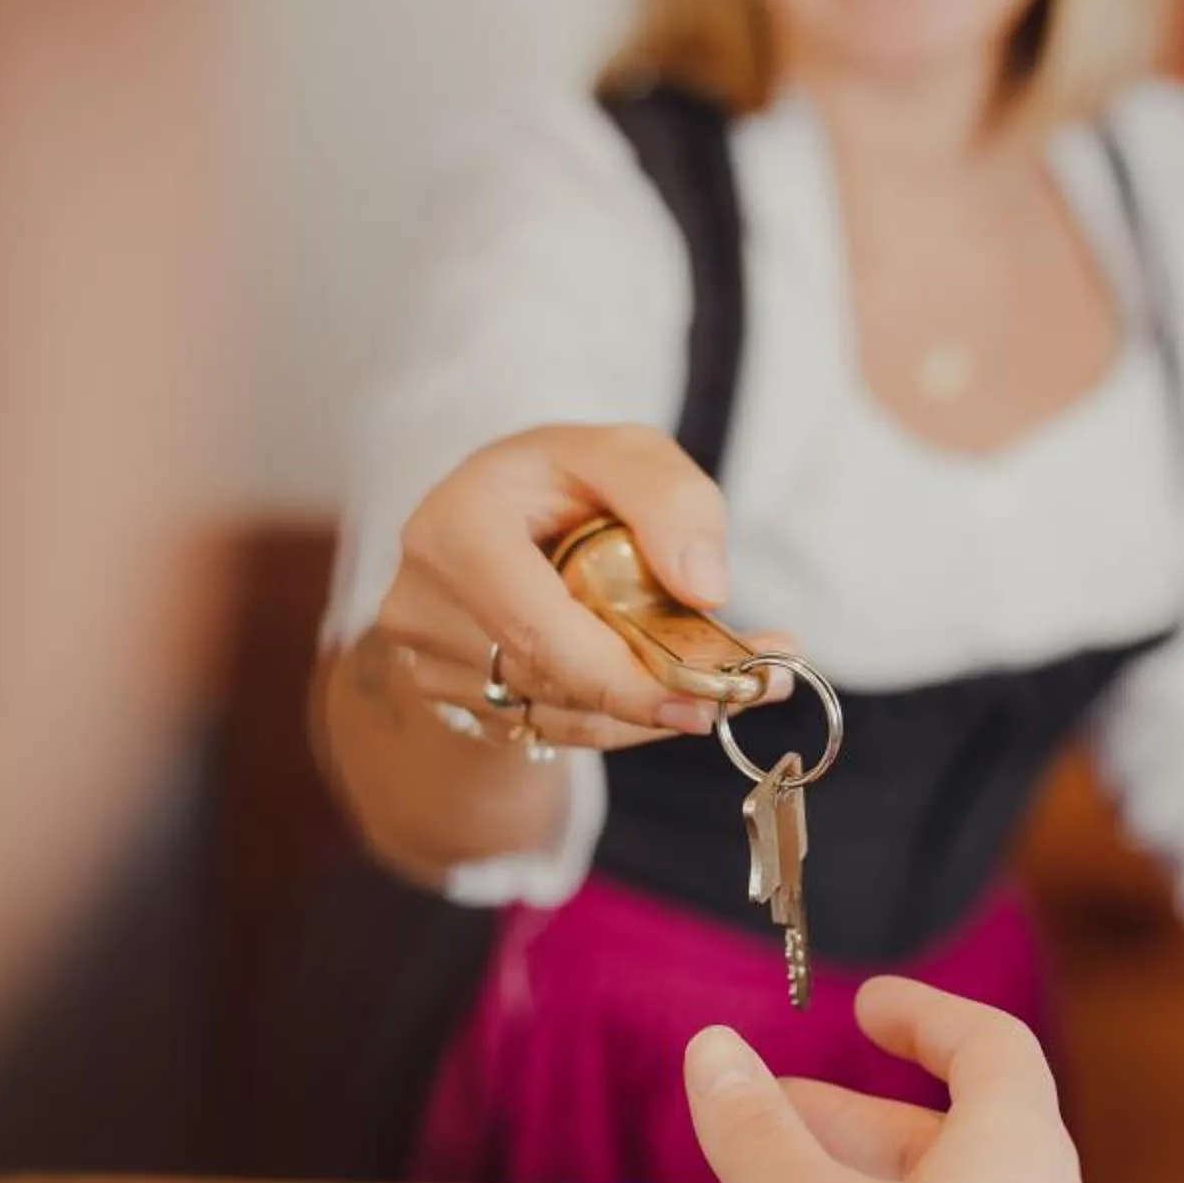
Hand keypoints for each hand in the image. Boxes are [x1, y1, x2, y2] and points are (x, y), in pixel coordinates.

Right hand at [377, 423, 743, 750]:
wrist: (493, 528)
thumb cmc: (558, 481)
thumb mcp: (620, 452)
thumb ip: (670, 499)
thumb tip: (705, 587)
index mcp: (454, 532)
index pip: (538, 631)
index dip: (621, 679)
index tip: (702, 697)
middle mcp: (426, 607)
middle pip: (557, 682)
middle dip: (661, 690)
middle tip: (757, 683)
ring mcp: (431, 666)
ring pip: (563, 717)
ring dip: (652, 710)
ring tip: (729, 678)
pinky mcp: (457, 705)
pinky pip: (555, 730)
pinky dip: (622, 718)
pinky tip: (671, 691)